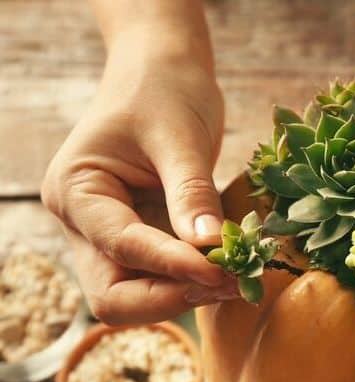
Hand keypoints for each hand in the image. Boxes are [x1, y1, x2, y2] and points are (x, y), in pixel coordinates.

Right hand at [41, 34, 232, 323]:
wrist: (164, 72)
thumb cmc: (164, 89)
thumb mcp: (180, 136)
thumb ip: (191, 193)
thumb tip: (208, 247)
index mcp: (77, 192)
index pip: (121, 247)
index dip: (172, 265)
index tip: (221, 272)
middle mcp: (85, 225)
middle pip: (113, 295)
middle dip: (170, 297)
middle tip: (229, 283)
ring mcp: (112, 238)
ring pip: (137, 297)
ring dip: (186, 296)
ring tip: (238, 279)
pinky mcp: (145, 240)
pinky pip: (164, 279)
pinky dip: (196, 283)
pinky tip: (233, 270)